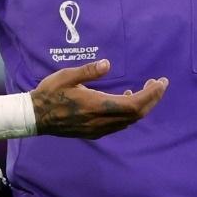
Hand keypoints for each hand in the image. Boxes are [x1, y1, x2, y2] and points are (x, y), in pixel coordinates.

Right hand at [31, 59, 167, 138]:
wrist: (35, 117)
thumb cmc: (50, 93)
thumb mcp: (67, 76)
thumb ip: (89, 71)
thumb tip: (108, 64)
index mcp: (97, 105)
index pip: (134, 104)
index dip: (151, 94)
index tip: (161, 82)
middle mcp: (102, 120)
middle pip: (137, 114)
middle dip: (152, 99)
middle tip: (158, 84)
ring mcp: (99, 129)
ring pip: (129, 121)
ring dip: (142, 106)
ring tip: (146, 90)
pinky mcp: (94, 132)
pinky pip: (119, 124)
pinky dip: (129, 113)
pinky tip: (126, 100)